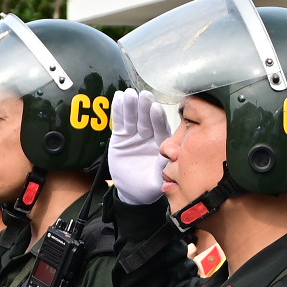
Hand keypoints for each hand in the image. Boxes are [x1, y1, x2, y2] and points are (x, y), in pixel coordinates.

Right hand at [107, 89, 169, 205]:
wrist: (132, 192)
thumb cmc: (150, 185)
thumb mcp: (158, 179)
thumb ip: (163, 167)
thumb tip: (168, 156)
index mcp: (162, 144)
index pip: (160, 129)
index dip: (157, 119)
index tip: (155, 108)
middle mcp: (149, 136)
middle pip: (146, 119)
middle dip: (144, 107)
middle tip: (143, 95)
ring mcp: (135, 135)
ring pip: (133, 118)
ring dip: (131, 106)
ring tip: (128, 94)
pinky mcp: (121, 136)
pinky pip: (119, 122)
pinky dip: (118, 110)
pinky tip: (118, 98)